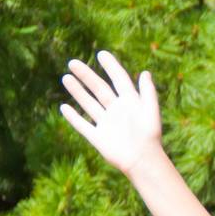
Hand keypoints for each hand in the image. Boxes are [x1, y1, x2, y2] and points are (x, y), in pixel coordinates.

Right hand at [59, 51, 164, 177]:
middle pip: (99, 89)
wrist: (143, 161)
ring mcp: (106, 124)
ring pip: (89, 104)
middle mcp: (117, 111)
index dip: (112, 67)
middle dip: (86, 76)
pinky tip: (64, 107)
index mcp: (130, 103)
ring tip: (66, 78)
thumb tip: (145, 73)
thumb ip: (148, 92)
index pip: (119, 80)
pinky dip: (73, 117)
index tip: (101, 54)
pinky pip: (83, 125)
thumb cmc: (150, 137)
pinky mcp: (98, 138)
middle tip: (73, 63)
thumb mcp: (151, 111)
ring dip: (77, 91)